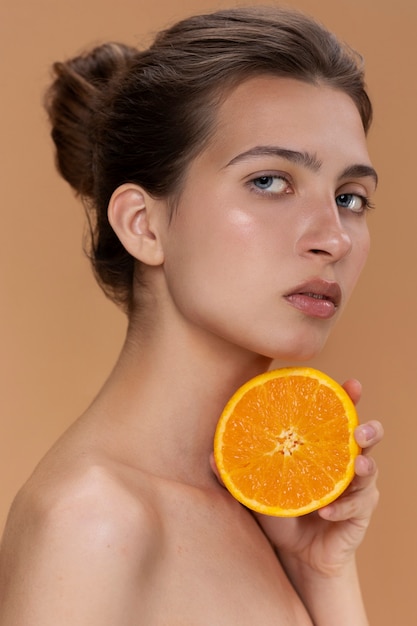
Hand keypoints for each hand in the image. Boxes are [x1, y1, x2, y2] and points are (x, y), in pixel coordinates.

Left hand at [211, 379, 382, 578]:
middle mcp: (344, 461)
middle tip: (358, 428)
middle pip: (367, 437)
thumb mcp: (257, 488)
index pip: (339, 416)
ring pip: (370, 470)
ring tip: (356, 463)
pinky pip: (355, 507)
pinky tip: (325, 510)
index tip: (351, 383)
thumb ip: (237, 471)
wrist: (295, 554)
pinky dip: (340, 507)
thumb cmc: (279, 509)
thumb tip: (209, 455)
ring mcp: (355, 488)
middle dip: (368, 428)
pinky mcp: (358, 514)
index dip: (348, 397)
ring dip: (365, 465)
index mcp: (323, 445)